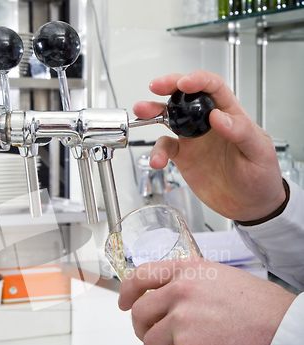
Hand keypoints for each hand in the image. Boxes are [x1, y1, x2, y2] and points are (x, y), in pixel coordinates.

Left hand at [118, 258, 295, 344]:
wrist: (284, 331)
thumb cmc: (260, 309)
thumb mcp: (219, 280)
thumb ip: (187, 286)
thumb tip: (164, 302)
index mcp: (187, 270)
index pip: (140, 276)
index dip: (127, 292)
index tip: (123, 303)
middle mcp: (179, 291)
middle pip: (138, 313)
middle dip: (142, 329)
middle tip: (154, 338)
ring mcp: (181, 319)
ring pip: (150, 342)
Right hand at [133, 71, 284, 221]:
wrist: (250, 205)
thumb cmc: (261, 176)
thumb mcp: (259, 151)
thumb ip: (241, 131)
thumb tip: (218, 116)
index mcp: (230, 114)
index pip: (213, 88)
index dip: (198, 81)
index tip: (185, 83)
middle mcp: (208, 123)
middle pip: (186, 97)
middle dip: (169, 88)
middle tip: (156, 86)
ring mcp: (194, 140)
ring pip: (169, 119)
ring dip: (153, 114)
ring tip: (141, 113)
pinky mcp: (184, 158)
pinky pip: (165, 149)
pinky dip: (157, 153)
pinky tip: (157, 161)